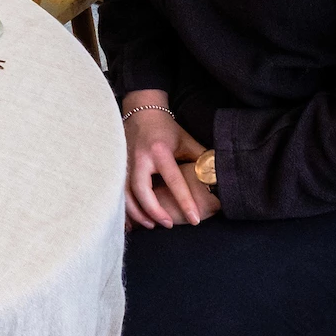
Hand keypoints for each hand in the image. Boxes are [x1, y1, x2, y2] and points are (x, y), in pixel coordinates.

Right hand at [121, 100, 211, 228]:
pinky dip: (125, 207)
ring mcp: (125, 162)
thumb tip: (218, 179)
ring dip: (138, 212)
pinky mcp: (117, 166)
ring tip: (151, 224)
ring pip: (126, 193)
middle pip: (142, 190)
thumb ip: (200, 160)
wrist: (141, 111)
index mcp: (160, 151)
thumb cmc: (167, 128)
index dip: (185, 201)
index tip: (194, 219)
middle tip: (168, 224)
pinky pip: (118, 191)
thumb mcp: (186, 141)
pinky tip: (133, 220)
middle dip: (155, 211)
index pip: (174, 181)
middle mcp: (140, 158)